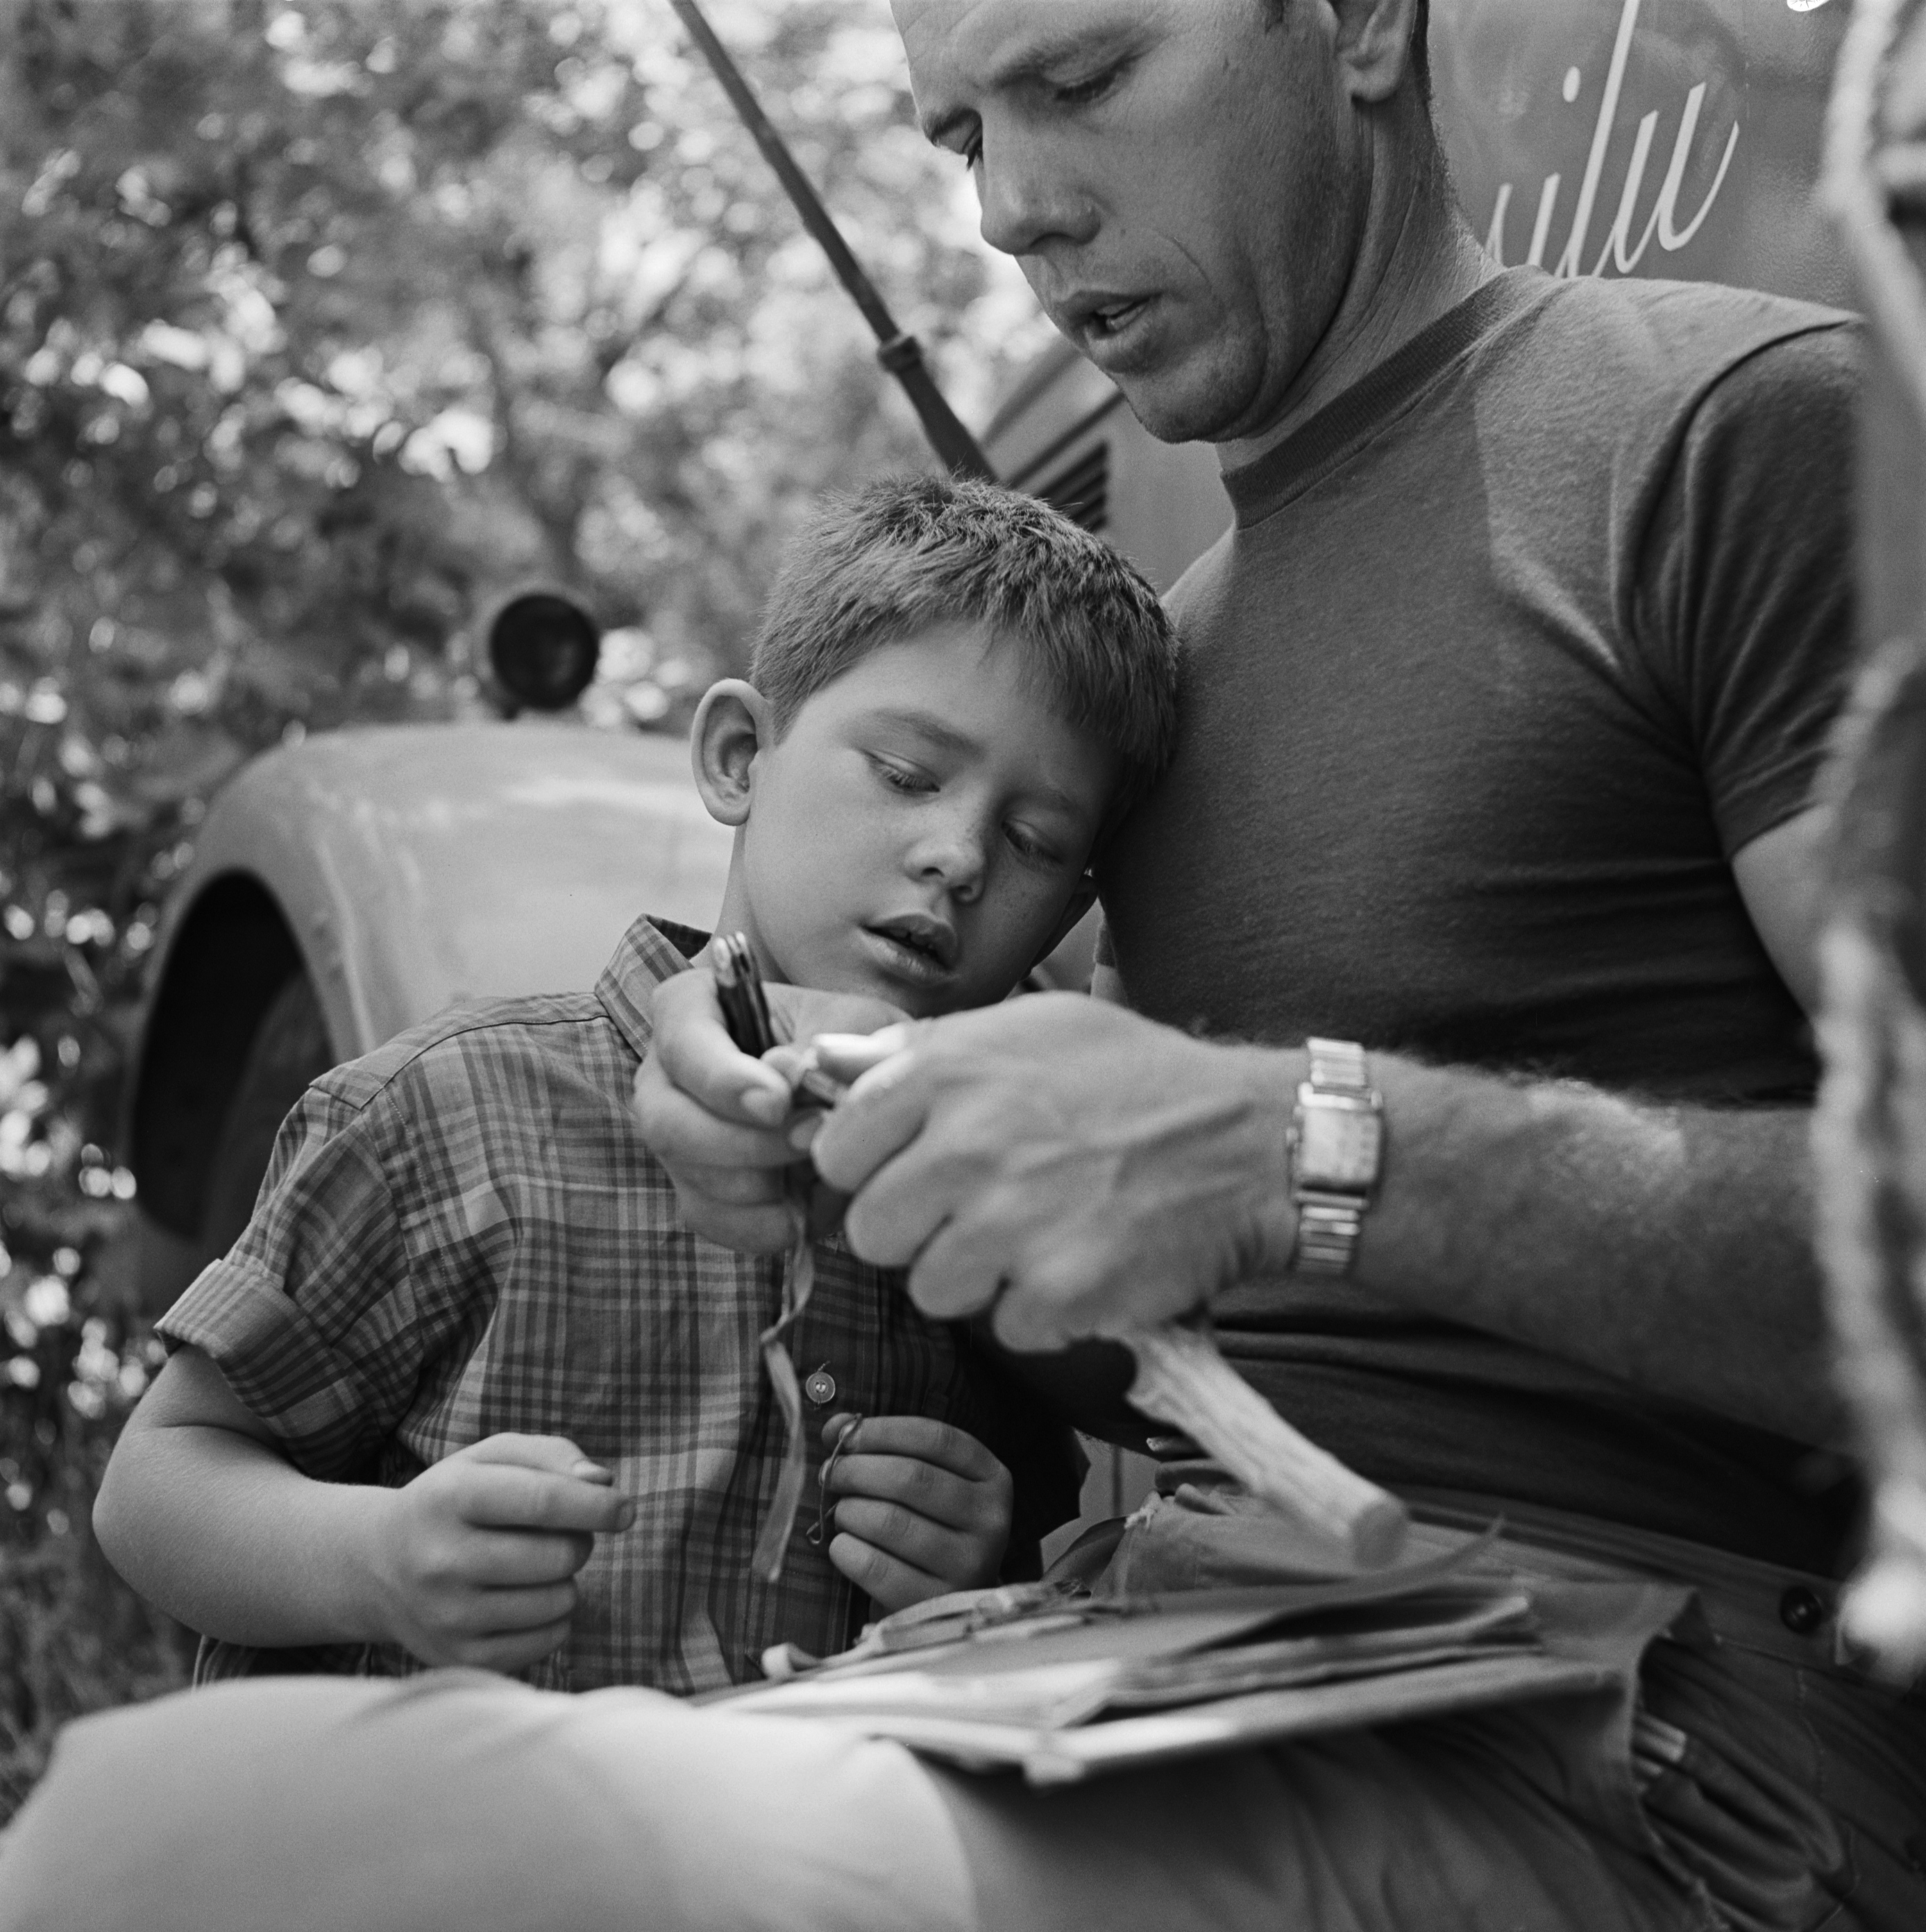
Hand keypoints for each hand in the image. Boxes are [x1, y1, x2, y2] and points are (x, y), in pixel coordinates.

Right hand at [366, 1434, 633, 1672]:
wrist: (378, 1566)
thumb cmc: (456, 1500)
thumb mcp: (492, 1457)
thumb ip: (553, 1455)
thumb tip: (602, 1481)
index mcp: (451, 1497)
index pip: (543, 1502)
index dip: (597, 1505)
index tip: (625, 1510)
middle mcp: (442, 1559)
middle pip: (560, 1556)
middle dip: (578, 1541)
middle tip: (558, 1535)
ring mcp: (448, 1616)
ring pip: (559, 1600)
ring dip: (565, 1580)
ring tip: (532, 1567)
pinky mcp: (460, 1658)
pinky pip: (549, 1640)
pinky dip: (554, 1617)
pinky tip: (524, 1599)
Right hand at [632, 969, 903, 1252]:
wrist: (848, 1079)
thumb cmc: (842, 1038)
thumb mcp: (850, 1022)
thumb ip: (825, 1043)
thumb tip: (789, 1075)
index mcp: (687, 1010)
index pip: (684, 1046)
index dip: (725, 1081)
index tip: (778, 1103)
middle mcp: (663, 1077)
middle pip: (669, 1125)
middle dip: (746, 1144)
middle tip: (811, 1139)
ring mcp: (674, 1139)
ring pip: (693, 1179)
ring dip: (766, 1185)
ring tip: (823, 1165)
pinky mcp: (695, 1191)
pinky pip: (714, 1221)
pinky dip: (767, 1222)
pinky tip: (811, 1201)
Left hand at [808, 994, 1297, 1349]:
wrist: (1251, 1142)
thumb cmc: (1135, 1078)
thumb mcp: (1031, 1027)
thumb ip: (925, 1051)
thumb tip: (827, 1070)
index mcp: (950, 1073)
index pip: (836, 1151)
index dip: (870, 1170)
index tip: (911, 1172)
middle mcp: (970, 1146)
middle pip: (871, 1232)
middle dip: (917, 1232)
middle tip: (978, 1213)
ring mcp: (1013, 1224)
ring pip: (930, 1289)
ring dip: (976, 1278)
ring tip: (1034, 1240)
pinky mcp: (1061, 1291)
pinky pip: (1005, 1328)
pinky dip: (1043, 1312)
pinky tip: (1081, 1267)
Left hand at [817, 1414, 1012, 1610]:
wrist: (938, 1604)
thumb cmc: (925, 1527)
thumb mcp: (920, 1482)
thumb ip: (882, 1446)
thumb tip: (835, 1427)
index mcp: (993, 1479)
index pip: (936, 1439)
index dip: (883, 1431)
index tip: (843, 1435)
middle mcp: (991, 1521)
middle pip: (911, 1478)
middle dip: (856, 1470)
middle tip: (829, 1474)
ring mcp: (969, 1566)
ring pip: (890, 1521)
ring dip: (849, 1511)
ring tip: (841, 1513)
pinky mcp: (936, 1602)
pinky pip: (876, 1567)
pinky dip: (846, 1550)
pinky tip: (842, 1546)